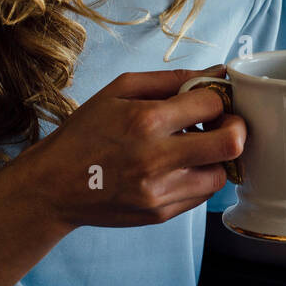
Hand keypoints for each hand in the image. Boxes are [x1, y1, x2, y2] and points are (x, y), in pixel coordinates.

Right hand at [10, 66, 244, 232]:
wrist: (51, 186)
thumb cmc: (84, 132)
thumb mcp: (119, 91)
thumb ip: (171, 79)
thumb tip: (216, 71)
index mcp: (145, 121)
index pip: (212, 104)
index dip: (217, 98)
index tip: (209, 100)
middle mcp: (156, 158)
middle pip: (232, 143)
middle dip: (234, 127)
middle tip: (221, 124)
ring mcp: (159, 191)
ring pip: (222, 173)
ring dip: (216, 157)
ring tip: (194, 148)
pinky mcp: (160, 214)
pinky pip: (202, 195)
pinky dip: (199, 178)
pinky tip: (178, 167)